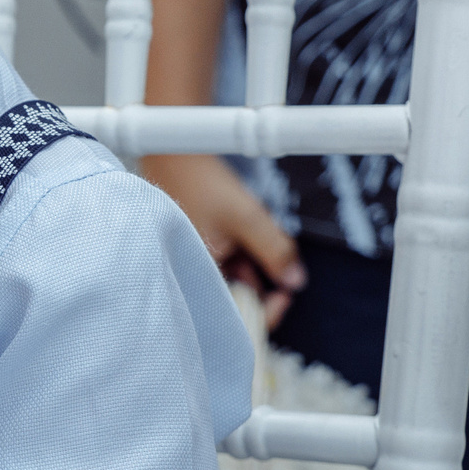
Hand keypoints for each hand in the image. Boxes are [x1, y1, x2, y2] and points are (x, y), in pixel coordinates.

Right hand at [143, 153, 304, 324]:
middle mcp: (193, 275)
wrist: (173, 152)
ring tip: (249, 224)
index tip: (285, 293)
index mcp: (199, 277)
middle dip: (260, 273)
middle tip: (268, 243)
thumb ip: (276, 252)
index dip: (267, 310)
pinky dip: (239, 246)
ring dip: (251, 257)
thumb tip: (295, 281)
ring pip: (234, 274)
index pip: (237, 317)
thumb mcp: (249, 219)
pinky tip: (238, 221)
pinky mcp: (196, 246)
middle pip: (237, 294)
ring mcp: (195, 261)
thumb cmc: (200, 183)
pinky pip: (225, 257)